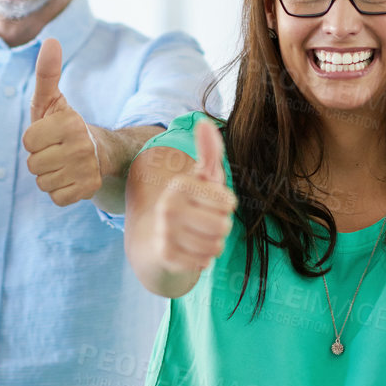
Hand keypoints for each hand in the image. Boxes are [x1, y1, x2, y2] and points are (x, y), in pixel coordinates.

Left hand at [23, 39, 103, 206]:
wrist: (100, 151)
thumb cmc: (64, 124)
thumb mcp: (53, 100)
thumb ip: (46, 73)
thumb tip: (51, 39)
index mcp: (69, 123)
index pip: (28, 141)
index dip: (33, 139)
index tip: (48, 134)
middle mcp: (81, 146)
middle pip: (33, 164)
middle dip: (40, 159)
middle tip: (55, 150)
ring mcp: (87, 170)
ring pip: (43, 182)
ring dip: (48, 175)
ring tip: (62, 163)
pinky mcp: (89, 190)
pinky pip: (56, 197)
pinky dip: (59, 190)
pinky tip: (69, 177)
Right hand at [149, 118, 235, 274]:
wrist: (157, 239)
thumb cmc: (191, 203)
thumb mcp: (203, 177)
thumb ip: (210, 151)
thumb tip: (206, 122)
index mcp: (180, 185)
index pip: (228, 203)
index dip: (225, 206)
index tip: (210, 204)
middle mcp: (168, 206)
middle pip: (224, 226)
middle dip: (221, 227)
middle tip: (205, 223)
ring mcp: (164, 232)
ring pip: (215, 247)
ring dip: (213, 245)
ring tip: (198, 236)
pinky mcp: (165, 255)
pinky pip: (203, 262)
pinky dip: (202, 260)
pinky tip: (190, 251)